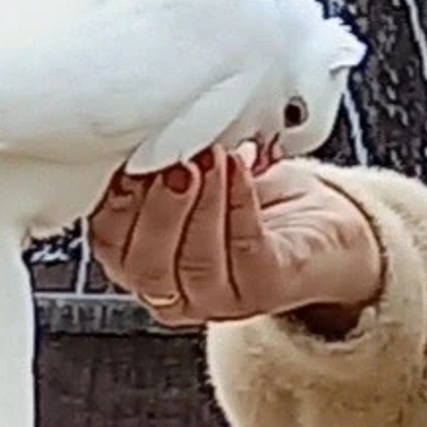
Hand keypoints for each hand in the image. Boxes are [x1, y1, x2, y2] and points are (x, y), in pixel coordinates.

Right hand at [89, 144, 383, 327]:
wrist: (317, 220)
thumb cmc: (247, 193)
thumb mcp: (189, 170)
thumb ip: (154, 163)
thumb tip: (134, 128)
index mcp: (139, 261)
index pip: (110, 243)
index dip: (114, 203)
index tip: (125, 159)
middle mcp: (172, 289)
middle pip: (145, 264)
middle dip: (157, 206)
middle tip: (171, 159)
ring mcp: (218, 298)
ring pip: (195, 261)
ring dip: (201, 202)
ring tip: (209, 156)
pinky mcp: (265, 289)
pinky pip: (245, 252)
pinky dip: (238, 205)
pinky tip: (239, 170)